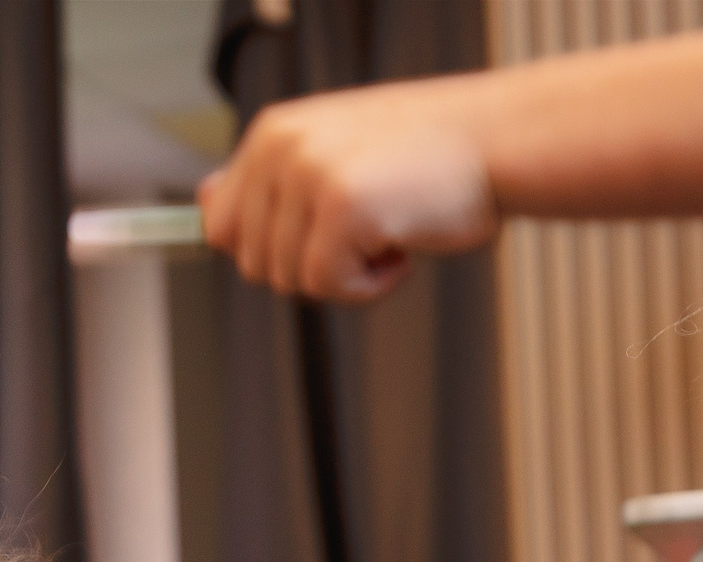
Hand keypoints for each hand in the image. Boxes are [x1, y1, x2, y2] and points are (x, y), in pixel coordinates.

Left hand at [199, 81, 494, 300]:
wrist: (499, 140)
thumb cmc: (424, 154)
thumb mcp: (333, 153)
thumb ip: (267, 181)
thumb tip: (203, 205)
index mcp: (271, 133)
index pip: (219, 224)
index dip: (267, 248)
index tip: (320, 235)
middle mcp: (281, 149)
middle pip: (253, 263)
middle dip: (311, 263)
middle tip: (367, 227)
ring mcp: (308, 176)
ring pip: (290, 280)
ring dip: (345, 274)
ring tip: (389, 227)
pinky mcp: (340, 209)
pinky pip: (329, 287)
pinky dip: (369, 286)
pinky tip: (402, 244)